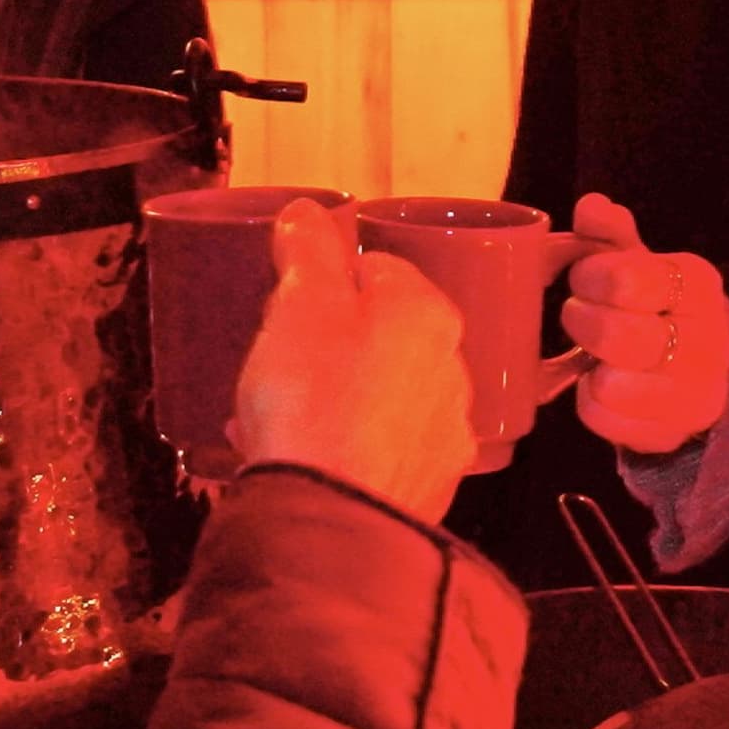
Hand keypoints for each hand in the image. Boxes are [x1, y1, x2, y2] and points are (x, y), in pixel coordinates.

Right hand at [230, 198, 477, 522]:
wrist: (332, 518)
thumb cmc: (313, 398)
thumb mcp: (299, 305)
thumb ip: (308, 250)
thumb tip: (308, 210)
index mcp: (428, 311)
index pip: (378, 267)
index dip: (324, 279)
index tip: (286, 303)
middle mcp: (453, 368)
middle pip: (383, 334)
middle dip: (330, 342)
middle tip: (277, 360)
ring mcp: (444, 434)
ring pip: (382, 395)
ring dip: (336, 398)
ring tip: (276, 419)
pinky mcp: (427, 488)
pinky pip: (378, 451)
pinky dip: (344, 448)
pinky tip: (301, 461)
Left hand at [558, 193, 728, 454]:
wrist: (698, 366)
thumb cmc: (653, 304)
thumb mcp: (636, 262)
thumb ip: (611, 234)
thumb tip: (591, 206)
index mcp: (696, 284)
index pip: (627, 280)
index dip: (589, 277)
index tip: (585, 278)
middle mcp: (707, 340)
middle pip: (617, 335)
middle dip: (582, 321)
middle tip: (580, 315)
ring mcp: (696, 395)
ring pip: (612, 385)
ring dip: (588, 366)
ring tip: (595, 354)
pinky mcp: (671, 434)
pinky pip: (603, 419)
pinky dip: (590, 401)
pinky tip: (602, 384)